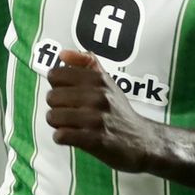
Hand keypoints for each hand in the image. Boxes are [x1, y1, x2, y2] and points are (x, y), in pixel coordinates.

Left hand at [43, 50, 165, 173]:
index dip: (57, 86)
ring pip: (52, 116)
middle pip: (51, 96)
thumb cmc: (119, 111)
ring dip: (57, 124)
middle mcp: (98, 96)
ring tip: (69, 125)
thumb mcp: (108, 82)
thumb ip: (86, 63)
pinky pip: (60, 135)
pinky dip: (61, 138)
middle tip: (69, 112)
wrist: (142, 141)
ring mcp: (96, 119)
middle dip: (56, 107)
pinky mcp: (94, 140)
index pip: (56, 75)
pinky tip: (72, 137)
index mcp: (98, 80)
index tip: (66, 94)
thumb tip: (62, 54)